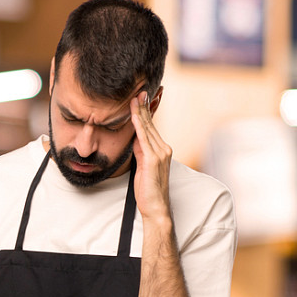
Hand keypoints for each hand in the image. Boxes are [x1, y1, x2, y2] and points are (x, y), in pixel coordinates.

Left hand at [130, 91, 171, 220]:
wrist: (155, 207)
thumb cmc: (147, 190)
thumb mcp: (141, 166)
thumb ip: (139, 151)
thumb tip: (133, 138)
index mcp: (161, 150)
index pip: (151, 126)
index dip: (145, 111)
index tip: (141, 97)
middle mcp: (163, 148)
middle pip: (150, 123)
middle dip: (144, 106)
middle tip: (139, 89)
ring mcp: (160, 153)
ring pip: (147, 128)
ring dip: (140, 111)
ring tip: (135, 96)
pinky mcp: (154, 159)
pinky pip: (144, 138)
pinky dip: (138, 125)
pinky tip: (133, 115)